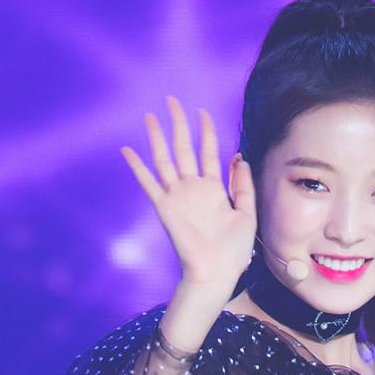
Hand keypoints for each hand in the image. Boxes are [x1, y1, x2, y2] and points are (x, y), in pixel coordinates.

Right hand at [122, 98, 256, 296]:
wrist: (217, 273)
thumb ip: (242, 185)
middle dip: (178, 124)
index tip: (202, 112)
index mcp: (214, 189)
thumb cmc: (234, 251)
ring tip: (149, 117)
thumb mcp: (247, 213)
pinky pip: (149, 183)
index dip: (206, 131)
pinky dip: (138, 167)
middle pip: (183, 148)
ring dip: (157, 137)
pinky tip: (127, 150)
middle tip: (172, 101)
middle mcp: (193, 189)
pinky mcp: (165, 208)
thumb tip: (238, 157)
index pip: (208, 152)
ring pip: (165, 160)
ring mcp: (178, 197)